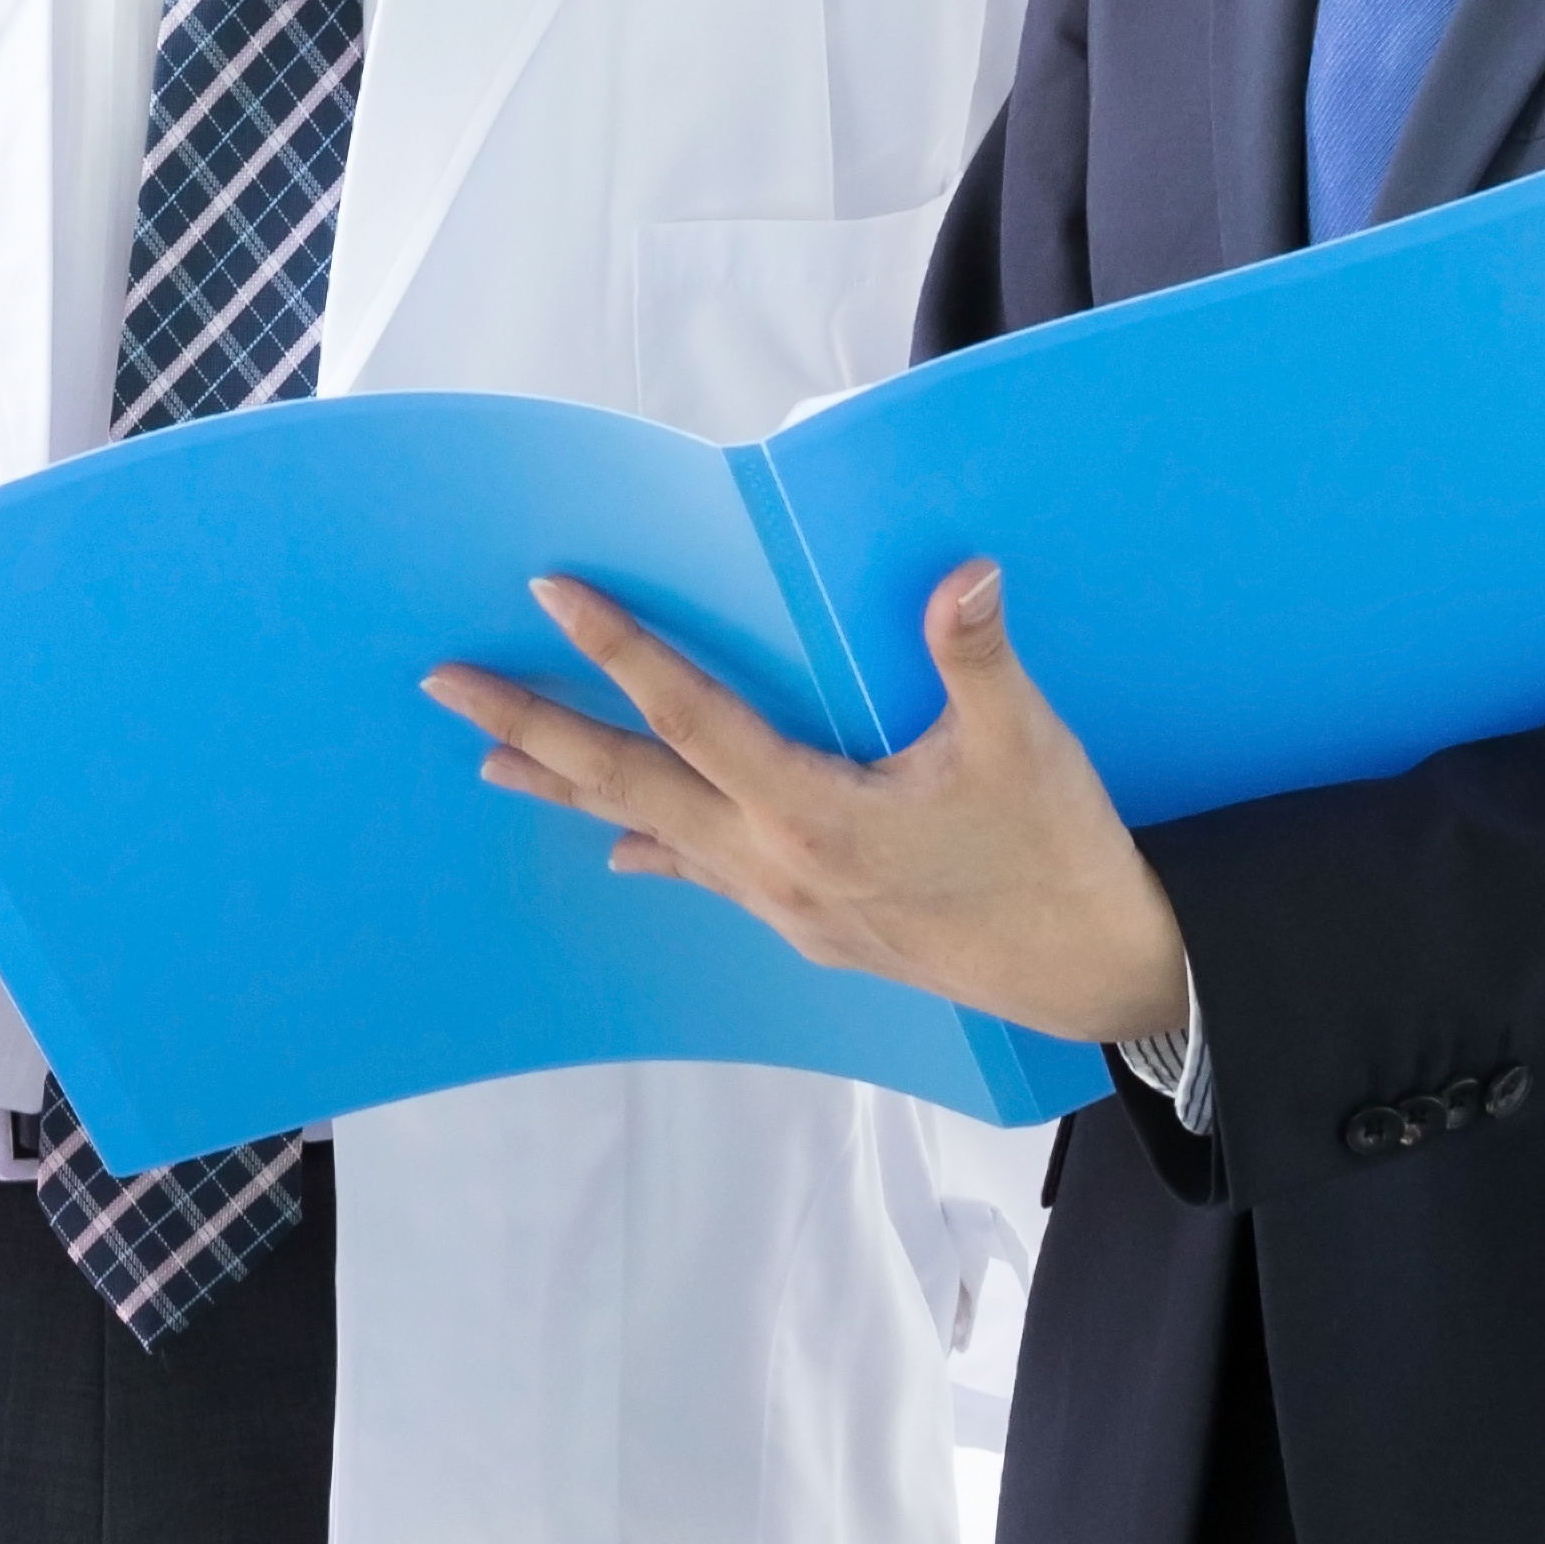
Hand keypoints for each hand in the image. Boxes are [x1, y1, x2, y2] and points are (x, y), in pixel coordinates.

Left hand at [422, 559, 1198, 1049]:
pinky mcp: (810, 926)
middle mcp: (777, 864)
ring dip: (571, 793)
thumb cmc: (1059, 854)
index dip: (619, 648)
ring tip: (490, 764)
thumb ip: (977, 653)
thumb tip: (962, 570)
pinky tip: (615, 849)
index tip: (551, 593)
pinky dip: (651, 851)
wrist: (1098, 973)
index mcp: (814, 814)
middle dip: (532, 730)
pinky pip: (703, 877)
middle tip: (446, 687)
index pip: (690, 715)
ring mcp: (786, 904)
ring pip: (651, 834)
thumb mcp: (1025, 745)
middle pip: (630, 783)